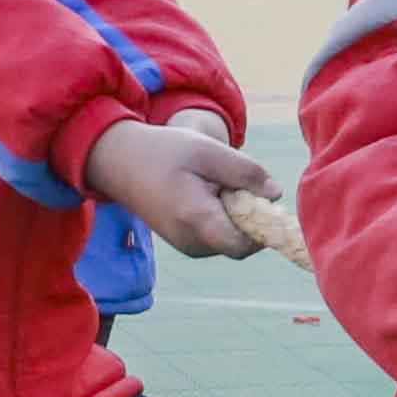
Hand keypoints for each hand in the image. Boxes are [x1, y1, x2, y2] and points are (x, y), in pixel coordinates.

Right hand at [80, 115, 272, 260]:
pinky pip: (216, 237)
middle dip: (248, 217)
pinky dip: (220, 218)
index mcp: (197, 220)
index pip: (245, 245)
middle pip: (240, 242)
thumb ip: (246, 173)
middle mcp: (191, 242)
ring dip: (234, 216)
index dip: (264, 228)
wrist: (120, 161)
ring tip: (211, 185)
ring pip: (229, 239)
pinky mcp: (183, 243)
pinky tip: (203, 194)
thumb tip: (276, 194)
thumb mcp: (209, 151)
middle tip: (230, 183)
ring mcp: (185, 245)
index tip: (262, 200)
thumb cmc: (165, 151)